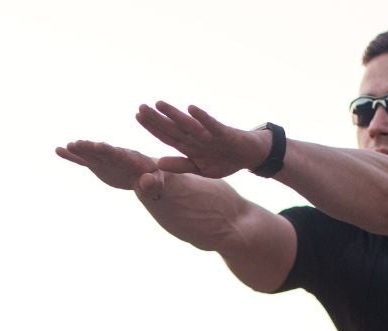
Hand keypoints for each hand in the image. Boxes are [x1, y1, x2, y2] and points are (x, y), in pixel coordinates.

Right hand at [54, 140, 159, 190]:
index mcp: (130, 159)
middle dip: (90, 147)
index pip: (117, 153)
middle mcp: (115, 155)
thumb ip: (152, 183)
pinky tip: (58, 150)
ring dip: (79, 150)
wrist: (147, 175)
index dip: (108, 150)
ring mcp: (104, 160)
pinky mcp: (98, 165)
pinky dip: (71, 156)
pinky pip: (83, 160)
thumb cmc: (155, 179)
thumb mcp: (156, 183)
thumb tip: (147, 183)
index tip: (97, 145)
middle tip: (77, 144)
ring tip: (67, 146)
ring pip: (89, 154)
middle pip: (100, 151)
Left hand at [136, 102, 268, 178]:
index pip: (167, 135)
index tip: (137, 116)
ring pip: (188, 124)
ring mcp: (209, 134)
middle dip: (156, 118)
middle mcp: (196, 137)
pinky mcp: (224, 133)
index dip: (152, 127)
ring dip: (174, 114)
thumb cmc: (224, 160)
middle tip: (140, 107)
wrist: (250, 155)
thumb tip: (157, 162)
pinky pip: (211, 125)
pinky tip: (191, 109)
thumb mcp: (200, 169)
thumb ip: (180, 166)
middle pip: (173, 127)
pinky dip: (202, 118)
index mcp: (189, 146)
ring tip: (159, 104)